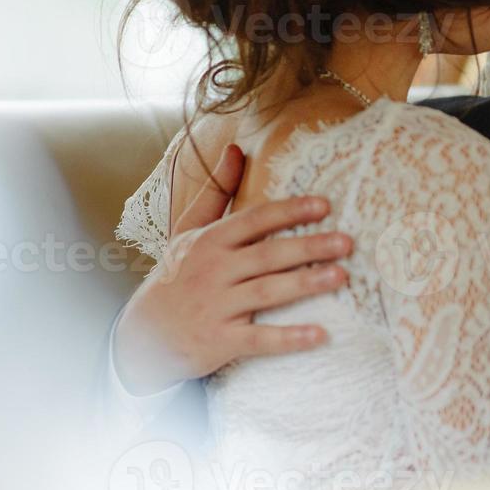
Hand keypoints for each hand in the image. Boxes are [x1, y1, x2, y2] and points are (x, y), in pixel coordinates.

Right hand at [112, 144, 351, 395]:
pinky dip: (289, 338)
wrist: (142, 335)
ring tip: (341, 277)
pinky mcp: (220, 342)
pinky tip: (320, 335)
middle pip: (268, 254)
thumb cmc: (177, 276)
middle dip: (309, 247)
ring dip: (305, 284)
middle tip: (347, 242)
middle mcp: (214, 270)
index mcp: (211, 241)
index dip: (290, 211)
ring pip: (267, 292)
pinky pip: (259, 339)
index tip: (325, 205)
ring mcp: (216, 306)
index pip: (255, 220)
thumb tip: (236, 148)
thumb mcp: (188, 231)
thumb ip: (216, 191)